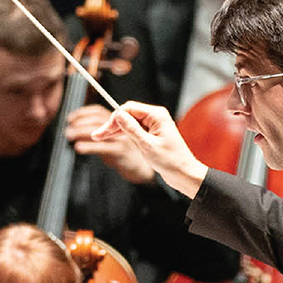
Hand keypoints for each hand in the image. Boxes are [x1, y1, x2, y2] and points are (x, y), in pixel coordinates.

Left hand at [65, 104, 155, 183]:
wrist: (141, 170)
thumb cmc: (125, 155)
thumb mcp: (111, 141)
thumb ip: (100, 134)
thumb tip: (76, 130)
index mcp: (117, 123)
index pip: (98, 111)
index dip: (82, 112)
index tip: (70, 118)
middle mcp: (120, 128)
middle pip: (97, 119)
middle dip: (79, 122)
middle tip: (68, 128)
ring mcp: (122, 139)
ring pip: (99, 130)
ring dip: (81, 132)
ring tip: (70, 136)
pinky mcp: (122, 151)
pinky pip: (103, 147)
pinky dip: (89, 146)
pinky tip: (79, 147)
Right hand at [84, 101, 208, 199]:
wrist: (184, 174)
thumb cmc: (171, 161)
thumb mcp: (147, 145)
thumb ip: (132, 129)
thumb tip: (119, 114)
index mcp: (157, 115)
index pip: (129, 108)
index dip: (115, 118)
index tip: (105, 130)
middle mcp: (156, 118)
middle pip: (128, 115)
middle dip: (112, 124)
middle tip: (97, 135)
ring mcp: (154, 126)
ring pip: (130, 123)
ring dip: (116, 130)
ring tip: (99, 137)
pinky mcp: (153, 135)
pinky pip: (135, 130)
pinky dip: (124, 134)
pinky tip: (113, 137)